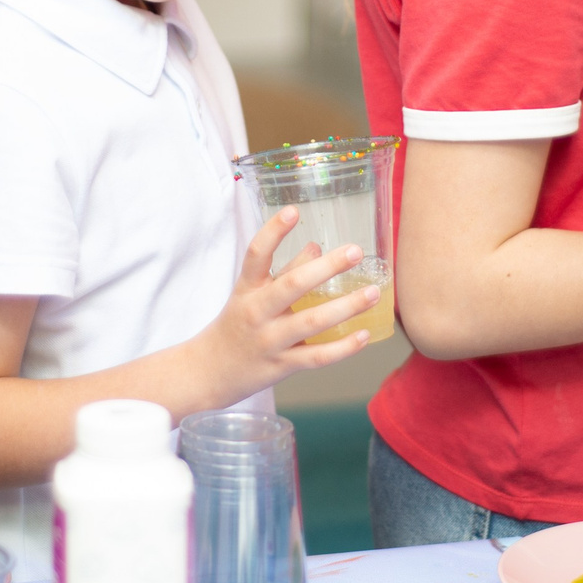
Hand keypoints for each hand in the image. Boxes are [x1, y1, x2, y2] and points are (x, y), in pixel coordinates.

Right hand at [189, 208, 375, 403]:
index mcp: (247, 288)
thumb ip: (284, 271)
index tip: (294, 211)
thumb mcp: (251, 294)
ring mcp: (270, 340)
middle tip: (355, 252)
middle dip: (327, 267)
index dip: (273, 231)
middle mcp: (257, 312)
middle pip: (292, 285)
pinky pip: (317, 356)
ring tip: (372, 292)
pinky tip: (364, 336)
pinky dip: (343, 348)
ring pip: (312, 322)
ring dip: (346, 307)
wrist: (210, 371)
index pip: (256, 254)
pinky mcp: (282, 365)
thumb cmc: (237, 324)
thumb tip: (318, 248)